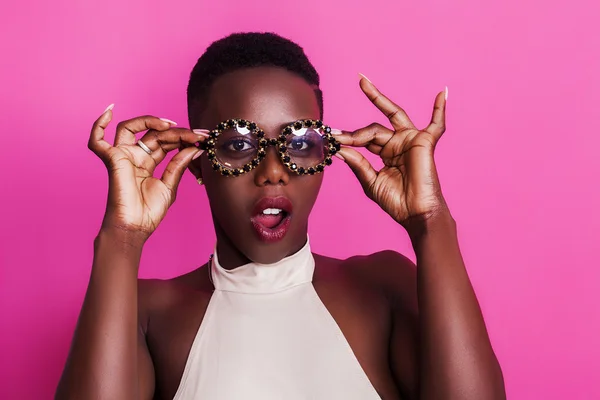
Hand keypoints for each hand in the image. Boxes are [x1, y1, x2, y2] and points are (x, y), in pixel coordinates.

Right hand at [88, 106, 207, 242]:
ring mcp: (123, 156)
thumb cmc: (149, 212)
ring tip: (172, 125)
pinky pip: (97, 140)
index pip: (166, 141)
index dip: (184, 137)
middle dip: (177, 131)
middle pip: (154, 133)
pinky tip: (109, 112)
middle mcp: (135, 156)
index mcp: (148, 162)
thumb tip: (195, 147)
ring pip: (133, 127)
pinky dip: (98, 125)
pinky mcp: (112, 160)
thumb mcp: (170, 185)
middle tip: (197, 134)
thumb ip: (179, 164)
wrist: (135, 227)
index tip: (203, 138)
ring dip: (152, 121)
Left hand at [334, 77, 448, 229]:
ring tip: (363, 84)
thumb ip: (358, 162)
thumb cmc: (396, 202)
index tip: (330, 137)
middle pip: (374, 126)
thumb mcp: (371, 181)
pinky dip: (440, 109)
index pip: (363, 139)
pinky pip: (436, 124)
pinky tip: (442, 93)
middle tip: (358, 83)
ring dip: (378, 99)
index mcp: (385, 153)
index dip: (347, 137)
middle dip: (363, 113)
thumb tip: (339, 148)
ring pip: (390, 118)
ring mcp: (411, 141)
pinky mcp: (424, 142)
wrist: (415, 214)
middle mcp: (397, 144)